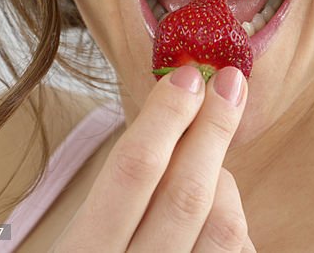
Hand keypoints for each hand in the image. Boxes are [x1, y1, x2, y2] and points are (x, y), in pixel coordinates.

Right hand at [53, 66, 253, 251]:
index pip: (132, 173)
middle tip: (230, 82)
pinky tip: (215, 219)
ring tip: (206, 169)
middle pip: (188, 193)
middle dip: (213, 130)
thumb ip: (121, 196)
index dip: (165, 117)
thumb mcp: (80, 240)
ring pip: (225, 226)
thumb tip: (173, 119)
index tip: (188, 76)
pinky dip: (233, 226)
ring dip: (222, 183)